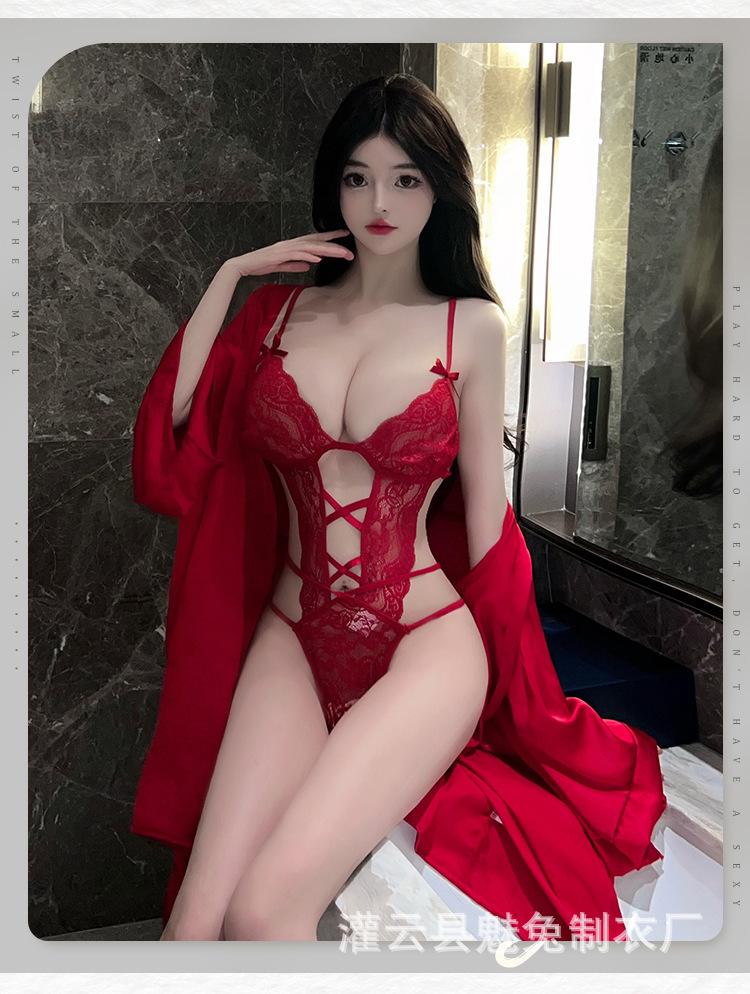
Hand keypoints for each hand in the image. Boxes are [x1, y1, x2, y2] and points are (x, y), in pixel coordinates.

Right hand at [225, 229, 353, 277]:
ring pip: (311, 247)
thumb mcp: (282, 265)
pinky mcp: (279, 255)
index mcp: (292, 246)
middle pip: (317, 242)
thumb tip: (309, 265)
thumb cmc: (261, 264)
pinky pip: (297, 255)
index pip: (315, 239)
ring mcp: (285, 248)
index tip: (344, 235)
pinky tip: (318, 258)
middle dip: (334, 246)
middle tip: (350, 252)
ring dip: (327, 250)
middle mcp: (291, 244)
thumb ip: (296, 264)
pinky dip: (308, 256)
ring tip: (341, 254)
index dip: (330, 237)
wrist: (243, 265)